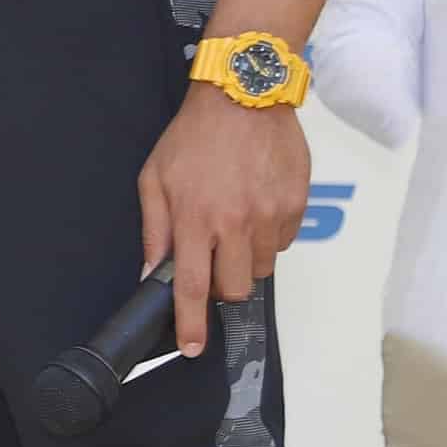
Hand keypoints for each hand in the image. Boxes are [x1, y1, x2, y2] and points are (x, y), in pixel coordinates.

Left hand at [140, 87, 309, 357]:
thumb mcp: (154, 179)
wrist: (244, 97)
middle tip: (212, 263)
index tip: (192, 348)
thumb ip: (154, 230)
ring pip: (261, 269)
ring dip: (244, 261)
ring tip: (232, 226)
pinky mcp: (296, 206)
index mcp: (195, 220)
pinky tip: (253, 209)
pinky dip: (267, 238)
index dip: (191, 324)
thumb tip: (150, 273)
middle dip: (222, 290)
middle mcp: (235, 224)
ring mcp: (269, 216)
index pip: (192, 288)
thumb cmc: (192, 137)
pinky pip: (282, 243)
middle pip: (235, 290)